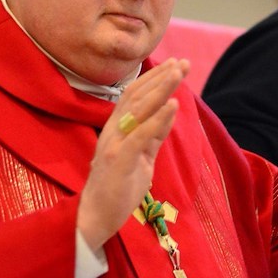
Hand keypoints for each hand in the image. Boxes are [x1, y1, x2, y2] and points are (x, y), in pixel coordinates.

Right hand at [77, 58, 189, 250]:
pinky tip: (172, 105)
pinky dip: (157, 119)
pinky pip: (140, 134)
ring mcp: (114, 142)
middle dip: (161, 77)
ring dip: (160, 89)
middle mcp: (113, 128)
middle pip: (137, 95)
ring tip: (178, 73)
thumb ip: (153, 134)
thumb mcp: (141, 156)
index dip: (154, 78)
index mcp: (117, 126)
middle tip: (182, 62)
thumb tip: (169, 111)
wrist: (95, 215)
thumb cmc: (118, 185)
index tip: (174, 65)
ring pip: (138, 109)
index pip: (135, 94)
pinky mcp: (119, 159)